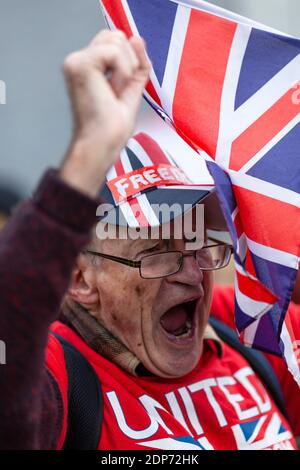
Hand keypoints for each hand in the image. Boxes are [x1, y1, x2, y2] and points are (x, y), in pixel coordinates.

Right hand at [60, 30, 149, 196]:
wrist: (102, 145)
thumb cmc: (112, 129)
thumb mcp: (131, 89)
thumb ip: (137, 65)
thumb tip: (137, 39)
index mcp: (87, 66)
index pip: (115, 41)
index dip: (130, 59)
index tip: (123, 89)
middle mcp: (78, 61)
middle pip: (116, 36)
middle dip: (129, 63)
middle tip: (119, 93)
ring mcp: (76, 61)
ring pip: (117, 41)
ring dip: (127, 71)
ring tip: (115, 94)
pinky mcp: (80, 65)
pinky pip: (115, 52)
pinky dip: (123, 73)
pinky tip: (113, 91)